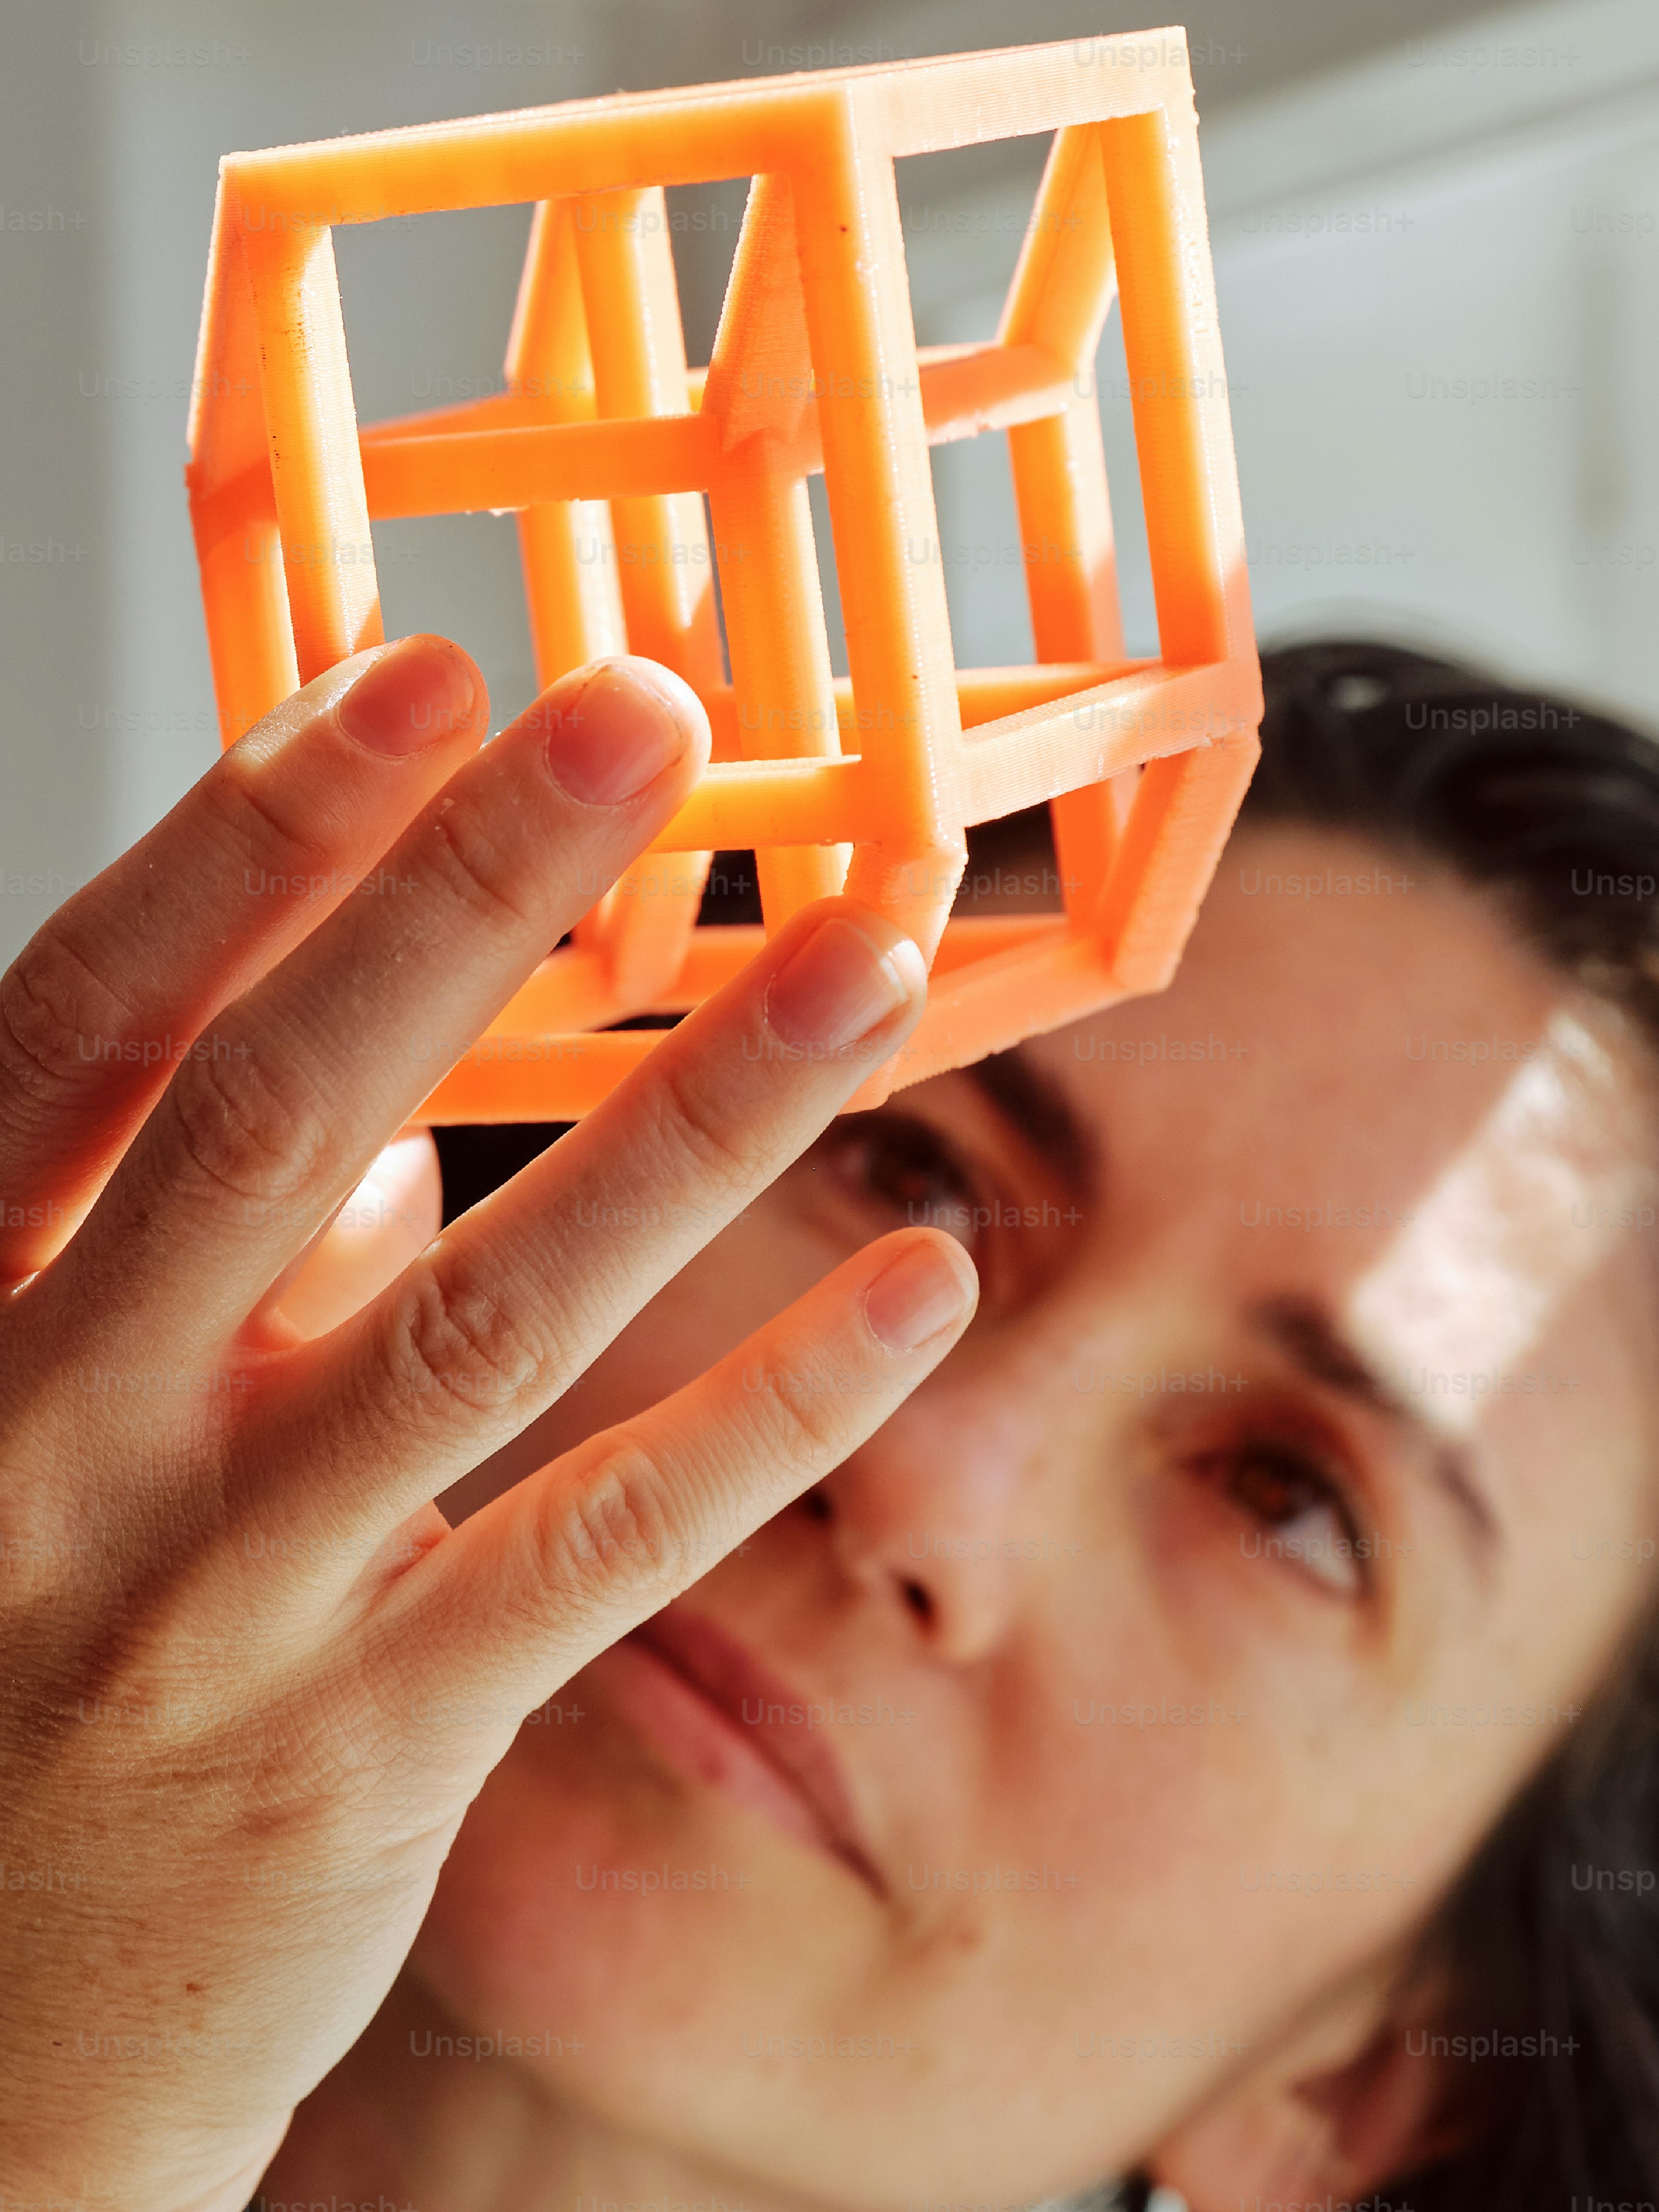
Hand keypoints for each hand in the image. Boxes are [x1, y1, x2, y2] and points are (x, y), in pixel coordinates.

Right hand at [0, 638, 975, 2210]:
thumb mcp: (19, 1425)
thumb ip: (193, 1260)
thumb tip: (398, 1123)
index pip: (98, 1023)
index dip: (252, 837)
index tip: (417, 677)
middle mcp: (54, 1433)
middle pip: (282, 1115)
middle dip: (464, 894)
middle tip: (647, 718)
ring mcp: (210, 1599)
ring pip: (482, 1314)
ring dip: (694, 1120)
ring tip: (864, 959)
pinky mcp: (360, 1751)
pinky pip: (598, 1543)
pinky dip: (774, 1408)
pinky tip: (925, 1284)